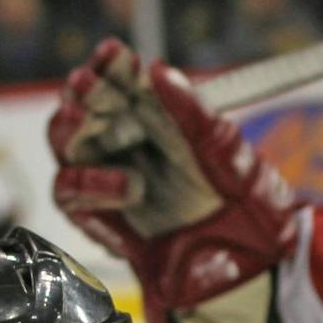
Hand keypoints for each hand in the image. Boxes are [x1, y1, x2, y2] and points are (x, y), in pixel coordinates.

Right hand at [47, 38, 296, 322]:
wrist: (255, 268)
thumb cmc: (251, 207)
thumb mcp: (228, 153)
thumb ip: (192, 113)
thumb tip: (159, 69)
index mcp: (158, 123)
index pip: (121, 84)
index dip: (111, 66)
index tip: (112, 54)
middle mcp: (129, 149)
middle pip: (84, 111)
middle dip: (82, 95)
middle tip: (87, 83)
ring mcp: (112, 185)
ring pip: (67, 150)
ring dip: (73, 132)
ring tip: (87, 123)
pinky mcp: (105, 222)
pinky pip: (72, 197)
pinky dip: (91, 185)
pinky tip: (127, 185)